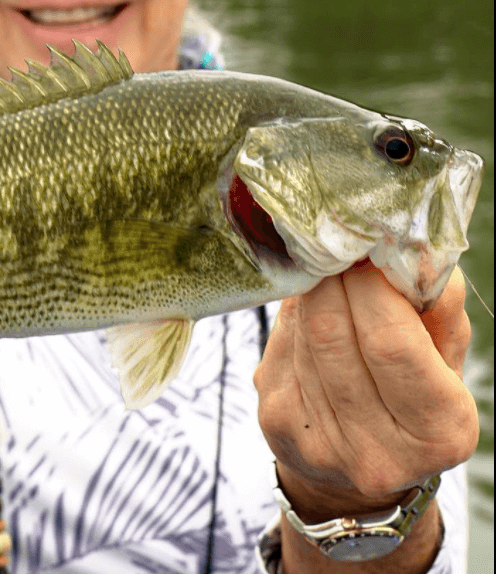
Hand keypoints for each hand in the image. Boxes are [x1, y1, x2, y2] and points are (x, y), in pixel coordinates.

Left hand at [254, 262, 477, 571]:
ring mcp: (317, 439)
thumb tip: (417, 252)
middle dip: (336, 280)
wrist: (356, 471)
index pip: (391, 343)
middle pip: (334, 334)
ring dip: (314, 293)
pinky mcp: (276, 421)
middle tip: (341, 249)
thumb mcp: (444, 361)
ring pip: (304, 335)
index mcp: (438, 431)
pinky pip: (281, 345)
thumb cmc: (412, 398)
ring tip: (328, 272)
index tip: (369, 252)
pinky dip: (296, 316)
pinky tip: (311, 308)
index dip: (373, 288)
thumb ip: (439, 309)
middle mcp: (376, 448)